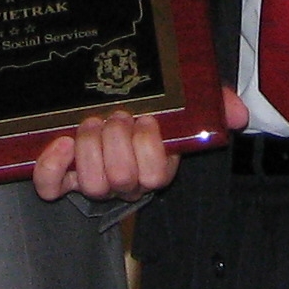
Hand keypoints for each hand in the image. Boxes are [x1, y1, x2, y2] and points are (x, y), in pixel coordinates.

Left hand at [30, 90, 245, 201]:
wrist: (114, 102)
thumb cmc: (154, 107)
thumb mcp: (188, 101)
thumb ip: (215, 104)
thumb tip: (237, 114)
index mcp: (156, 166)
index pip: (155, 176)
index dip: (149, 149)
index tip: (147, 119)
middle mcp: (125, 181)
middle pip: (120, 179)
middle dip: (116, 141)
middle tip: (117, 115)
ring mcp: (92, 180)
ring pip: (91, 183)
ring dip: (89, 148)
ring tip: (92, 122)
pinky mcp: (61, 177)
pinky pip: (50, 186)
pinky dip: (52, 166)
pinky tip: (60, 142)